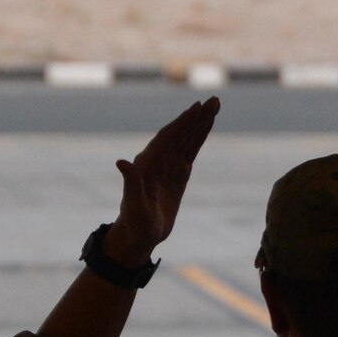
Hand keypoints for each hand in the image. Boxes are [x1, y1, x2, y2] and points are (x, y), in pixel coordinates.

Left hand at [107, 97, 219, 264]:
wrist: (138, 236)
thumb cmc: (134, 223)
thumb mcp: (133, 206)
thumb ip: (131, 184)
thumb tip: (121, 162)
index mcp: (147, 164)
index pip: (167, 138)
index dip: (182, 123)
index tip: (197, 108)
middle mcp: (157, 160)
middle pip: (179, 133)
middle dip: (196, 117)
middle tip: (214, 100)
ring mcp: (168, 165)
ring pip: (187, 138)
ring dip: (200, 122)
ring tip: (216, 105)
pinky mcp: (178, 173)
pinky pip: (191, 150)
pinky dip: (200, 136)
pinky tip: (208, 125)